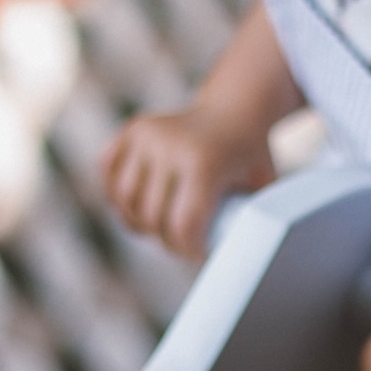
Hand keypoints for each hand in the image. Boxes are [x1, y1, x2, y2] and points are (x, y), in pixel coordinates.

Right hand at [100, 103, 274, 257]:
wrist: (235, 110)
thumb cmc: (250, 160)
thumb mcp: (262, 189)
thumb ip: (248, 222)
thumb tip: (236, 260)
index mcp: (205, 162)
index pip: (183, 225)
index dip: (188, 250)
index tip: (198, 254)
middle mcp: (170, 144)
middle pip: (152, 217)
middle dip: (166, 239)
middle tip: (182, 244)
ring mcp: (147, 134)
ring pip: (125, 199)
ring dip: (138, 221)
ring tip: (159, 227)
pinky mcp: (133, 130)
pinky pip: (107, 172)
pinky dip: (116, 194)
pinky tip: (136, 205)